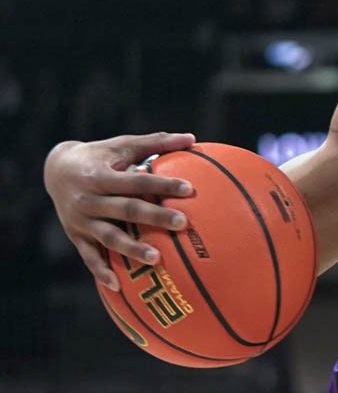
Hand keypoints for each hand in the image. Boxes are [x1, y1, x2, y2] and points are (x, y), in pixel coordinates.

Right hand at [44, 132, 195, 290]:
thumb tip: (192, 138)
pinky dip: (101, 272)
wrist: (55, 170)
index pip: (136, 182)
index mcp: (100, 176)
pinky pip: (89, 257)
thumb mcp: (123, 145)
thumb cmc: (100, 156)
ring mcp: (80, 221)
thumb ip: (156, 142)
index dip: (162, 185)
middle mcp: (88, 200)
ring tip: (158, 258)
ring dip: (132, 249)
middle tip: (183, 224)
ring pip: (109, 237)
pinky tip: (119, 287)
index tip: (190, 189)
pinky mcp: (76, 236)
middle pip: (125, 210)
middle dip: (154, 217)